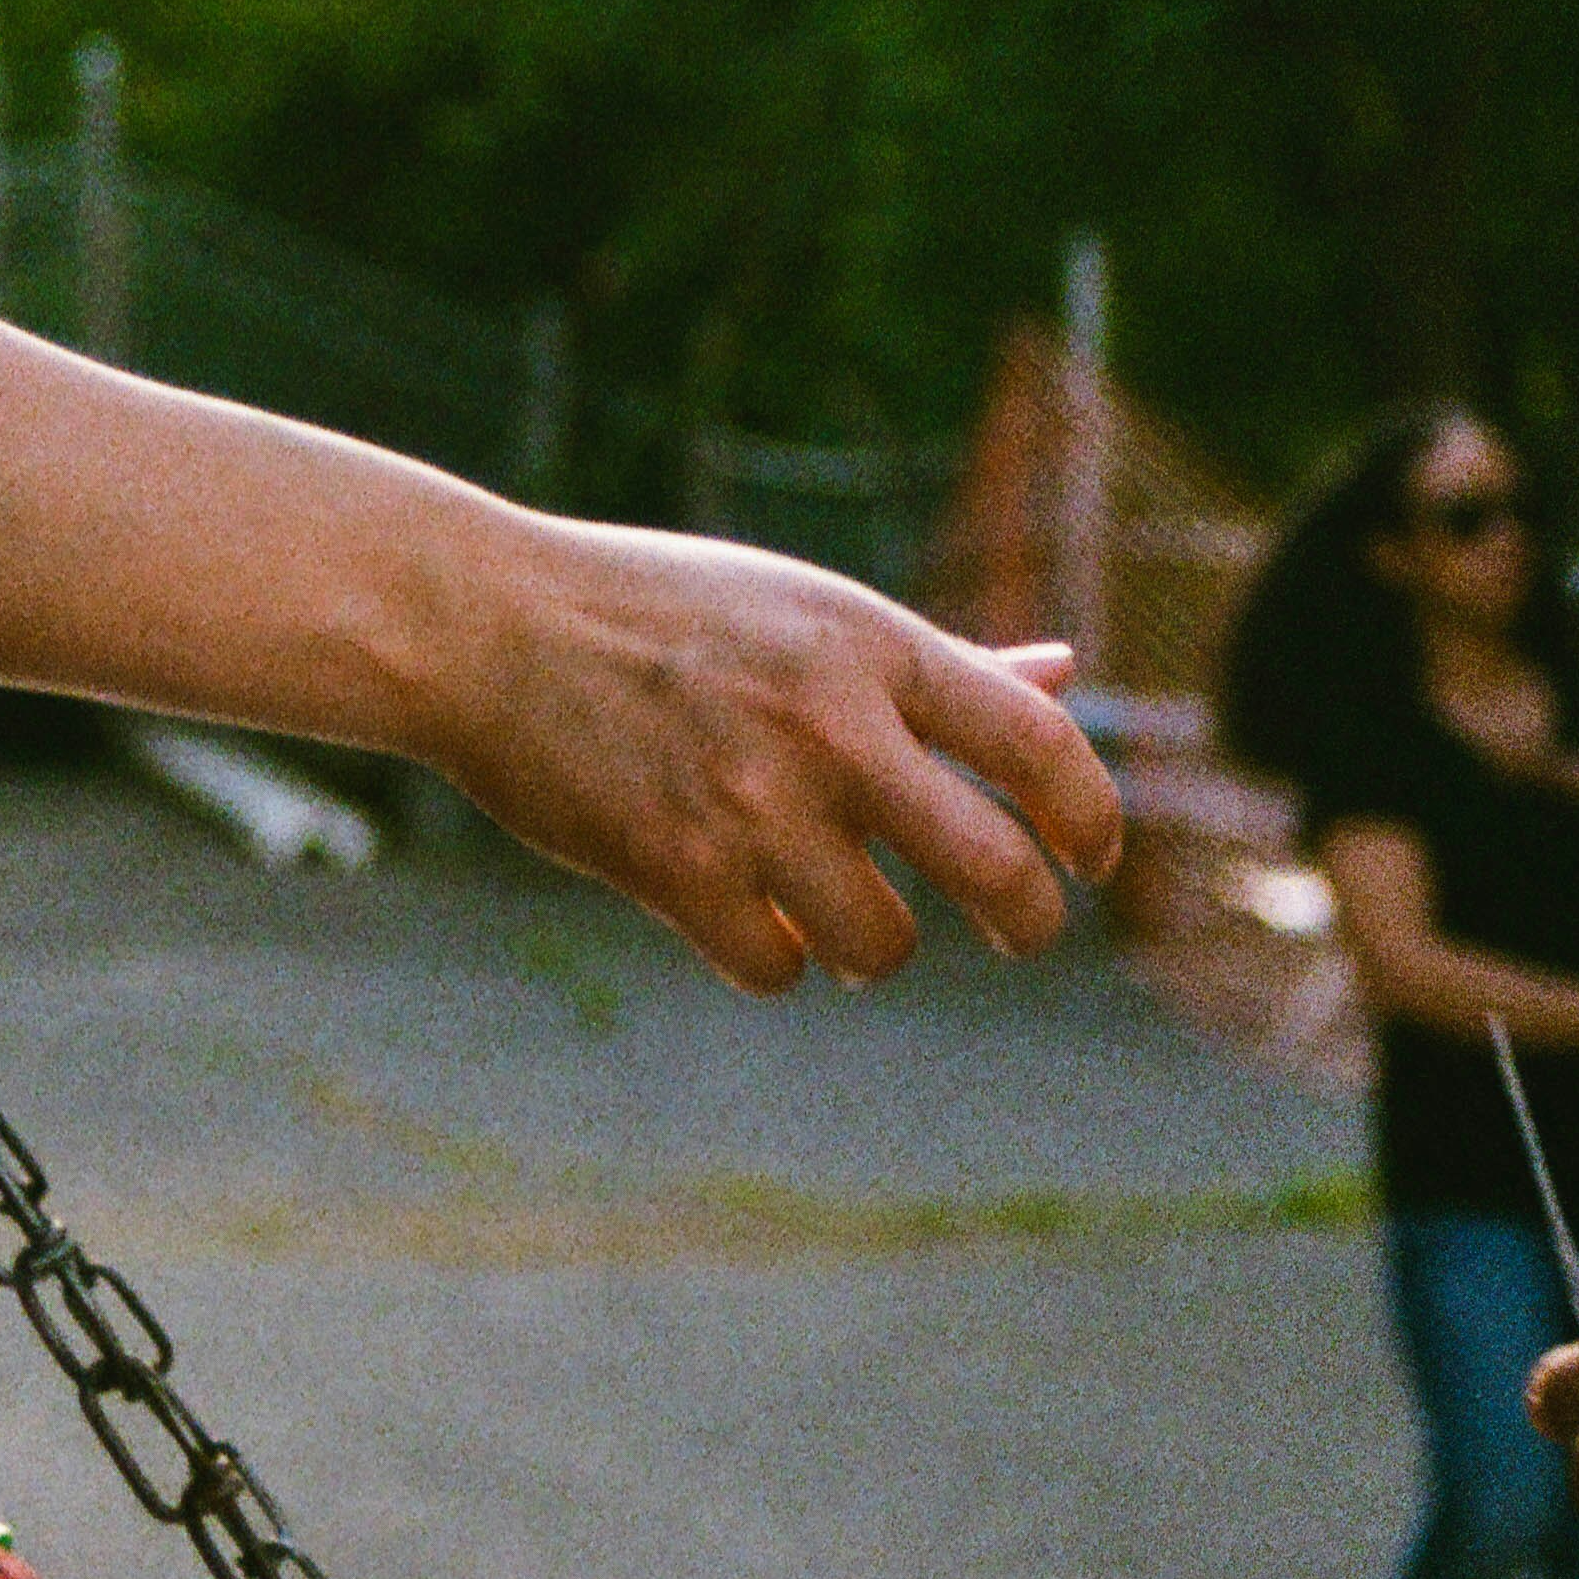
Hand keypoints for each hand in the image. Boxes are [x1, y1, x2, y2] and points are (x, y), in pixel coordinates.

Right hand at [417, 523, 1122, 995]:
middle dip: (1029, 920)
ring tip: (840, 916)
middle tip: (1022, 933)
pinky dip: (769, 956)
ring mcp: (751, 803)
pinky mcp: (675, 870)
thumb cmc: (660, 610)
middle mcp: (828, 723)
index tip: (1094, 860)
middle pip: (993, 866)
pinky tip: (741, 914)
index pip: (1036, 745)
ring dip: (872, 946)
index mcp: (871, 645)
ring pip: (880, 943)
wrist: (484, 623)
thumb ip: (937, 660)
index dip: (1092, 817)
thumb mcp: (808, 610)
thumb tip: (1064, 675)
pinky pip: (775, 967)